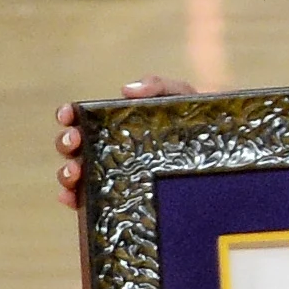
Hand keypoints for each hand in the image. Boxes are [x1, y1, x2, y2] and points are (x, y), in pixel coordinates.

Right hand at [53, 78, 196, 209]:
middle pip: (72, 147)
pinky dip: (73, 200)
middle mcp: (104, 149)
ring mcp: (109, 175)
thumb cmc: (192, 121)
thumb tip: (126, 90)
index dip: (68, 115)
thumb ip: (157, 85)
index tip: (68, 114)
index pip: (80, 118)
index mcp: (112, 124)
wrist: (222, 149)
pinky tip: (72, 199)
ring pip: (75, 175)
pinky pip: (88, 203)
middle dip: (66, 143)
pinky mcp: (118, 199)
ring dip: (66, 173)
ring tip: (75, 172)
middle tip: (74, 141)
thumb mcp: (180, 97)